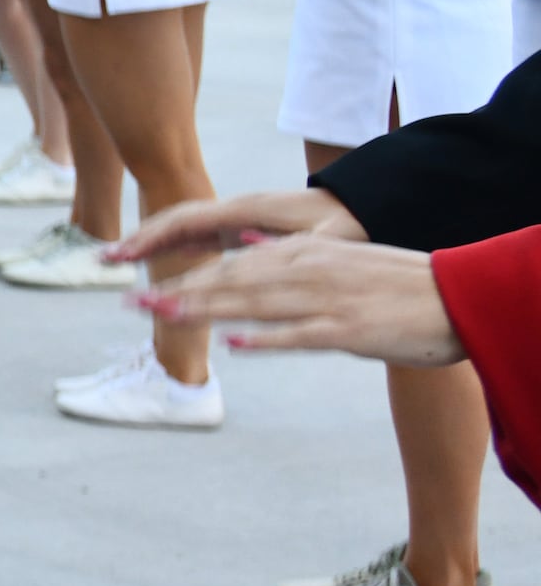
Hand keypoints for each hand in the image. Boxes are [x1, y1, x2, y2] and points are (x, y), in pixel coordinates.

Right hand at [102, 185, 360, 281]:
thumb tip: (248, 250)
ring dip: (150, 243)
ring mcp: (235, 219)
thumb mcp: (322, 239)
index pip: (186, 220)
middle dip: (140, 239)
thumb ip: (286, 247)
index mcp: (247, 211)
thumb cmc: (346, 224)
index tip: (125, 254)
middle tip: (107, 260)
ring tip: (119, 260)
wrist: (361, 208)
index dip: (152, 237)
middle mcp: (234, 211)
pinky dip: (170, 248)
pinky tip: (154, 261)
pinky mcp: (240, 230)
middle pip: (175, 221)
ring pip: (182, 228)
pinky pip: (197, 237)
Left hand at [140, 233, 463, 365]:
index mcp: (301, 256)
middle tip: (133, 303)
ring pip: (255, 304)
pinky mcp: (347, 329)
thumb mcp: (333, 259)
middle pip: (232, 283)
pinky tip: (236, 343)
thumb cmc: (390, 284)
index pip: (230, 267)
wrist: (451, 297)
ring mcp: (325, 300)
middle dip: (180, 292)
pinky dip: (267, 337)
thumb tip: (244, 242)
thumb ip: (286, 254)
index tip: (144, 289)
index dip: (185, 279)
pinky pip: (300, 334)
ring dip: (207, 311)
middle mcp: (306, 273)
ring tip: (166, 315)